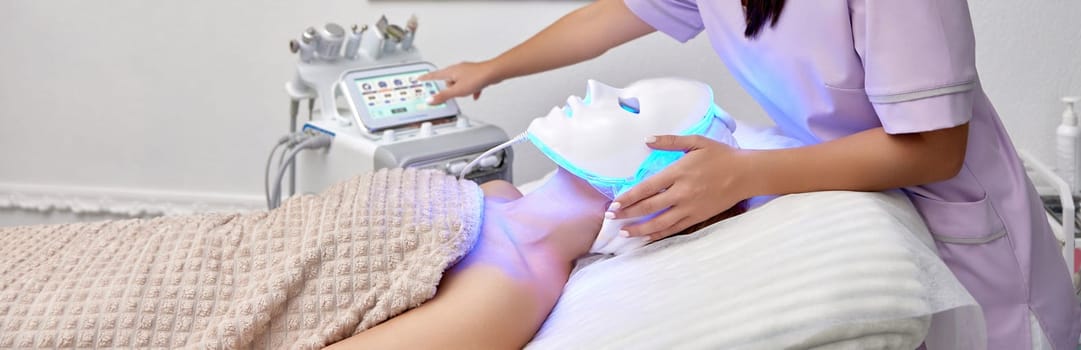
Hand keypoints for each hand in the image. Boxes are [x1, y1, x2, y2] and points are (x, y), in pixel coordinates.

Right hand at [419, 61, 500, 104]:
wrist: (493, 72)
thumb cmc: (477, 78)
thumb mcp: (457, 90)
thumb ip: (443, 96)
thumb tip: (431, 100)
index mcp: (450, 71)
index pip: (434, 75)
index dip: (426, 78)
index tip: (420, 78)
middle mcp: (457, 69)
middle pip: (447, 79)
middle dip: (448, 88)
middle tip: (450, 94)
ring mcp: (466, 71)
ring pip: (458, 81)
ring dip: (460, 88)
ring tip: (465, 93)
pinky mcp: (474, 74)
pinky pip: (469, 83)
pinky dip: (470, 89)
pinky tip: (474, 94)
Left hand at [610, 135, 750, 240]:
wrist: (746, 174)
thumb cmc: (720, 155)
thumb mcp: (696, 141)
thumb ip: (670, 141)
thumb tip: (647, 140)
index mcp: (679, 173)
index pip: (647, 188)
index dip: (629, 198)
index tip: (614, 204)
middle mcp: (682, 193)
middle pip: (649, 207)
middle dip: (628, 214)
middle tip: (611, 218)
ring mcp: (690, 208)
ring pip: (660, 223)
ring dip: (640, 229)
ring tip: (623, 233)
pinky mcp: (698, 217)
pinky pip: (674, 229)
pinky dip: (659, 235)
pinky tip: (646, 238)